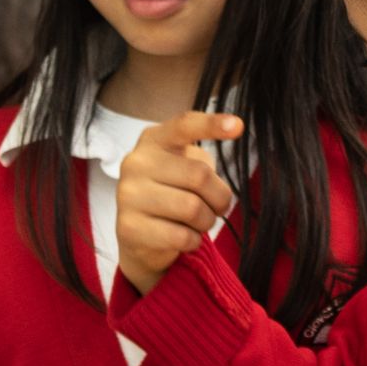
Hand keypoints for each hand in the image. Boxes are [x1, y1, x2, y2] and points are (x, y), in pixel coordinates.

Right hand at [116, 111, 243, 293]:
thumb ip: (200, 163)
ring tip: (197, 222)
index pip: (184, 126)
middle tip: (217, 207)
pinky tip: (182, 237)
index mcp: (153, 141)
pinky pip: (181, 236)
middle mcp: (135, 163)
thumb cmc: (171, 195)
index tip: (238, 125)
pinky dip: (192, 241)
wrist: (138, 236)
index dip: (211, 124)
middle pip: (199, 175)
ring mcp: (128, 195)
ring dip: (206, 221)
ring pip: (192, 208)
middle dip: (219, 197)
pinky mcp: (128, 228)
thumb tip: (216, 168)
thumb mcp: (184, 169)